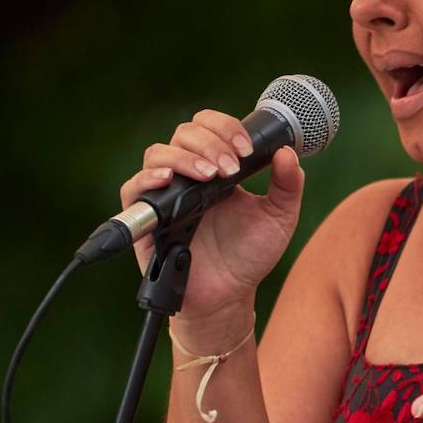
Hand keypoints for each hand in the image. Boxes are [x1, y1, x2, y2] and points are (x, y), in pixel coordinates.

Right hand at [119, 109, 304, 328]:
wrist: (230, 295)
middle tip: (231, 167)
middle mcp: (189, 175)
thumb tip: (289, 152)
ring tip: (211, 177)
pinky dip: (148, 179)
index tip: (246, 149)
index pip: (210, 127)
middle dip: (210, 143)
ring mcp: (166, 194)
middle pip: (185, 133)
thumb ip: (288, 185)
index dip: (225, 127)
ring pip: (159, 154)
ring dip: (185, 158)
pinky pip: (133, 188)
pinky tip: (169, 181)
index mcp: (218, 167)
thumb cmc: (250, 255)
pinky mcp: (147, 218)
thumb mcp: (279, 217)